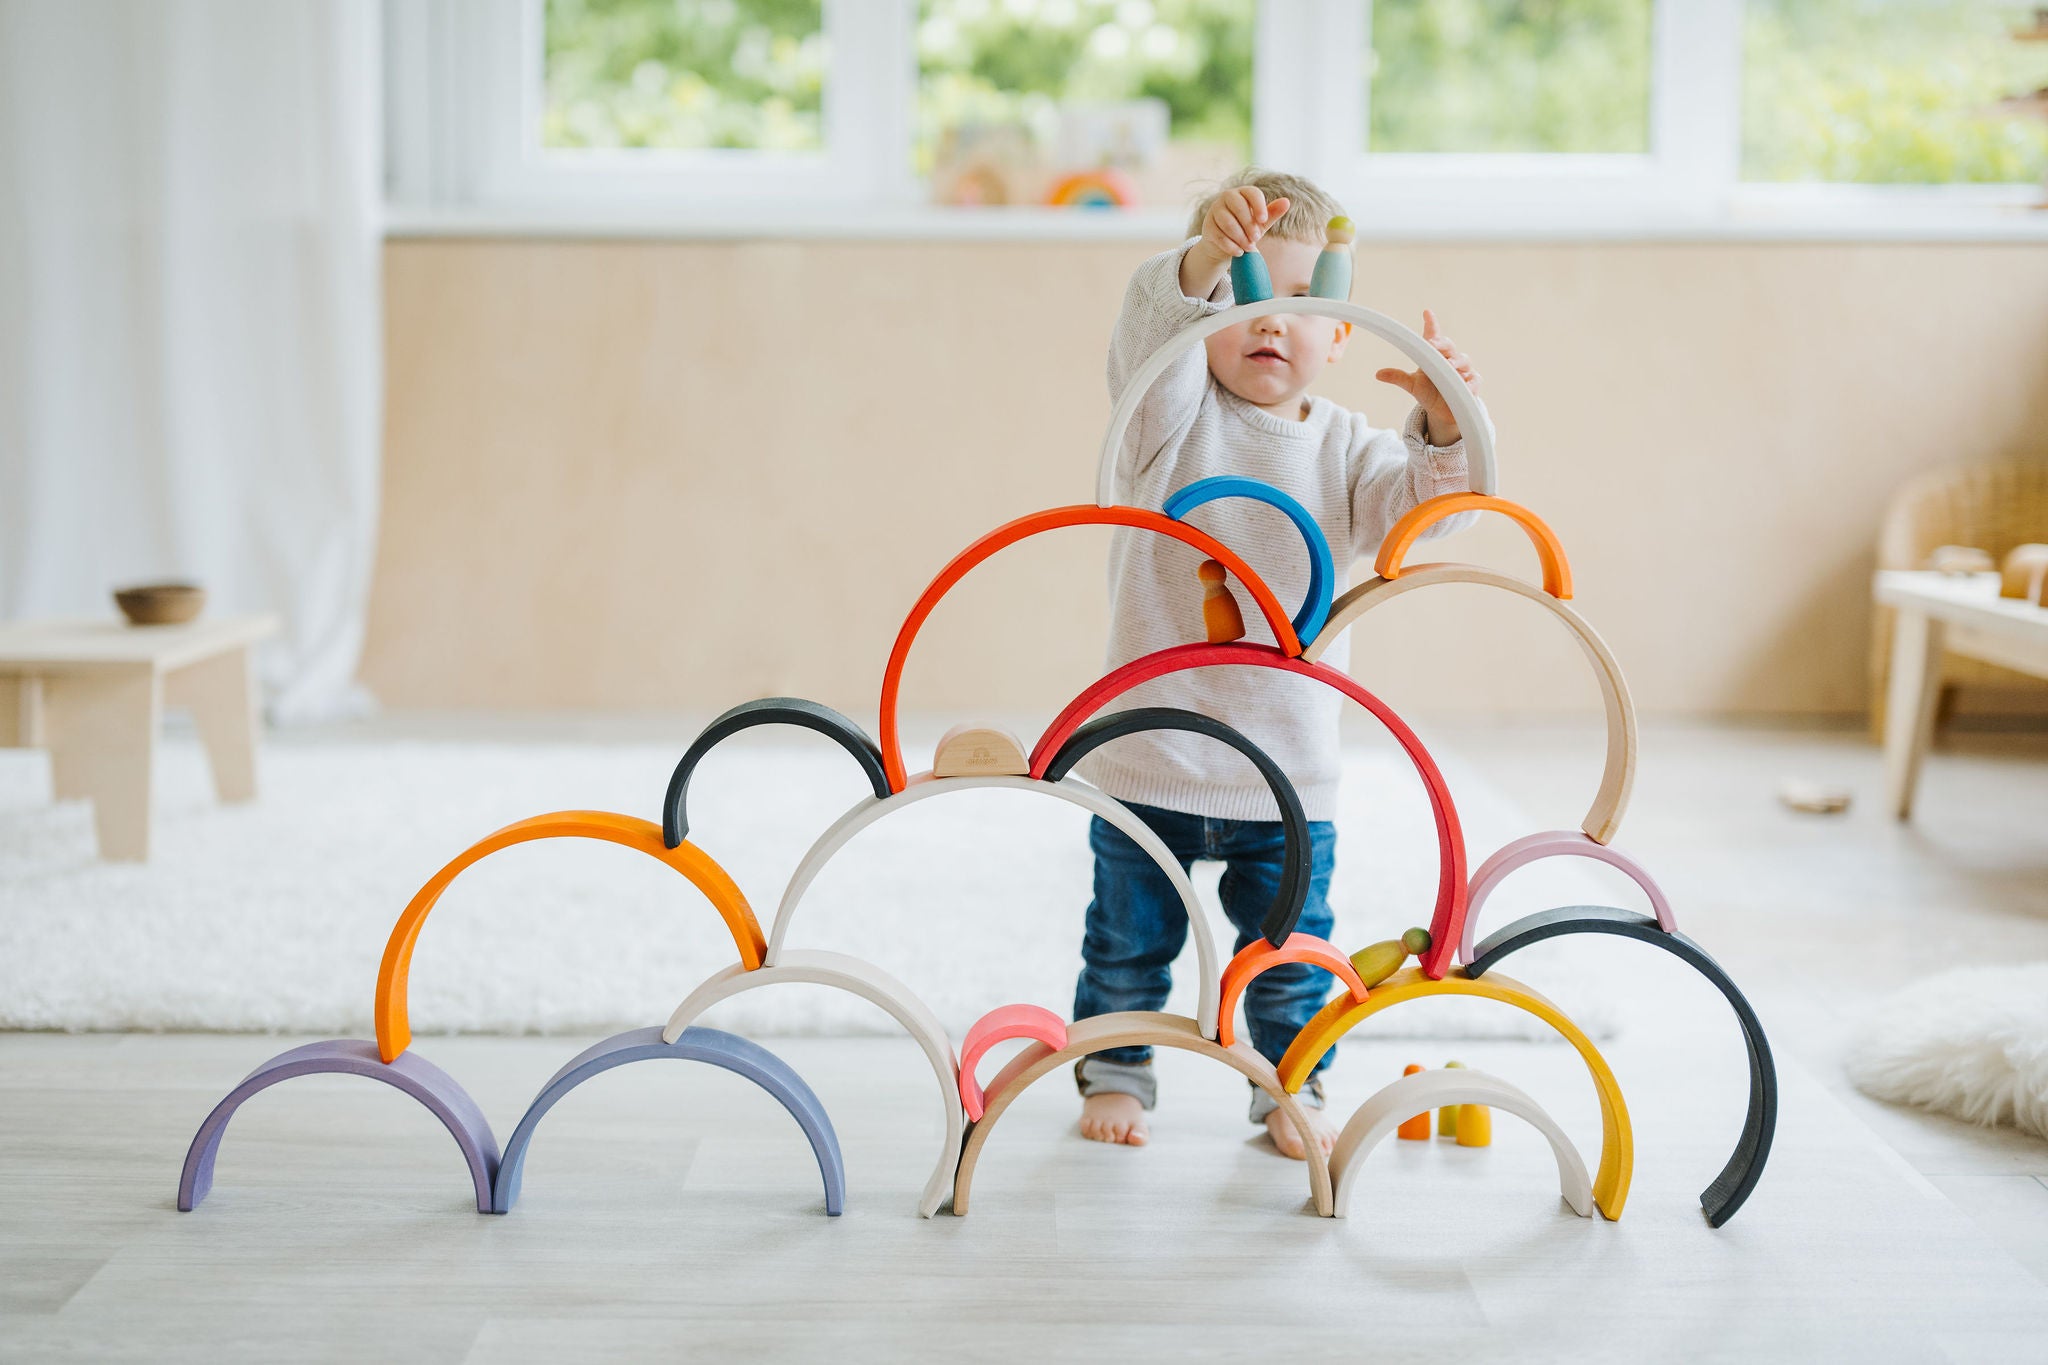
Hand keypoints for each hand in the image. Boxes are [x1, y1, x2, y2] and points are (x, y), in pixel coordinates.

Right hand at [1199, 186, 1289, 258]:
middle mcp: (1227, 197)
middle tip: (1257, 238)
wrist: (1224, 245)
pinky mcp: (1207, 226)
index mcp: (1243, 193)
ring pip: (1228, 223)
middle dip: (1249, 225)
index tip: (1263, 221)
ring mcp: (1215, 210)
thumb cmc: (1245, 229)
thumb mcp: (1260, 223)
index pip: (1252, 193)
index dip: (1259, 206)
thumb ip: (1272, 213)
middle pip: (1239, 207)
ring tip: (1248, 247)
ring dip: (1240, 237)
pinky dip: (1230, 246)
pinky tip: (1239, 252)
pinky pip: (1219, 235)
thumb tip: (1287, 202)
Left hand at [1375, 310, 1480, 445]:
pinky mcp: (1472, 385)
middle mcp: (1450, 359)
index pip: (1433, 336)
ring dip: (1457, 362)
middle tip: (1433, 343)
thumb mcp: (1413, 385)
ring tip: (1449, 365)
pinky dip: (1470, 383)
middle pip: (1448, 346)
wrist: (1444, 411)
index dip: (1431, 324)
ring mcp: (1463, 371)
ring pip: (1464, 361)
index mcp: (1435, 355)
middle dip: (1442, 344)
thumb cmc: (1430, 392)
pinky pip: (1473, 381)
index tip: (1426, 313)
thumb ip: (1398, 377)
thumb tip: (1377, 374)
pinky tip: (1465, 385)